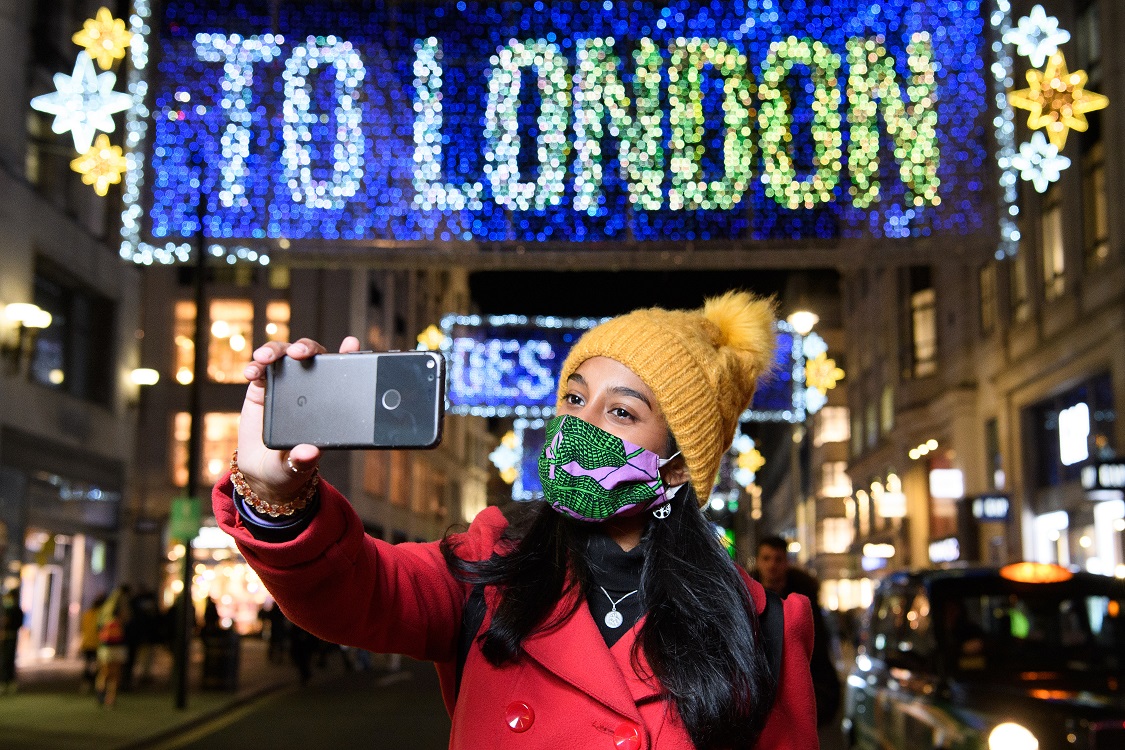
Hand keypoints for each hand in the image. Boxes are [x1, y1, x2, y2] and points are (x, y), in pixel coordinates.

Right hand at [237, 336, 360, 503]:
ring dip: (276, 351)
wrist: (263, 470)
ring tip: (266, 358)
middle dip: (306, 348)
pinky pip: (259, 369)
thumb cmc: (289, 466)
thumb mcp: (298, 466)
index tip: (350, 344)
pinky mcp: (262, 388)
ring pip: (284, 356)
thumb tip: (309, 452)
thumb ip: (303, 460)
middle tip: (299, 353)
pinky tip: (251, 372)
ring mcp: (285, 385)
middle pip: (310, 356)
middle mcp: (308, 389)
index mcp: (327, 403)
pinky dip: (255, 366)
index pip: (341, 374)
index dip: (348, 356)